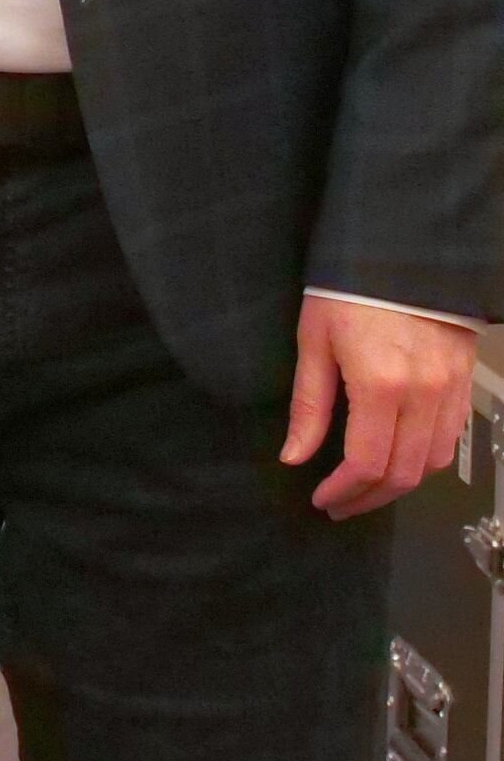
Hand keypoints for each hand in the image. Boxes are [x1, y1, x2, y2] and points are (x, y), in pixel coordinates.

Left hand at [284, 292, 478, 518]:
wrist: (404, 255)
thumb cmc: (348, 292)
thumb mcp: (314, 342)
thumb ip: (308, 405)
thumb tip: (294, 456)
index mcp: (380, 385)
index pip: (367, 462)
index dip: (343, 491)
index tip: (321, 499)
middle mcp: (423, 395)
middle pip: (404, 473)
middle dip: (369, 498)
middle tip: (340, 504)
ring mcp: (450, 392)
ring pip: (433, 463)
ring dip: (399, 485)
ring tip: (365, 488)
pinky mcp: (465, 386)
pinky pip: (450, 440)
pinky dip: (424, 460)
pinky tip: (397, 460)